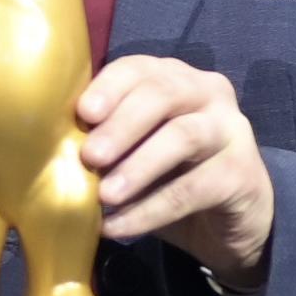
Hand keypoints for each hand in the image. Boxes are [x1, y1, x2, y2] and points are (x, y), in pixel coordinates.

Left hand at [81, 55, 273, 288]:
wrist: (229, 223)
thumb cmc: (171, 176)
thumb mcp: (138, 150)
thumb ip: (108, 137)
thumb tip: (52, 145)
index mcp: (176, 78)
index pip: (140, 68)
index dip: (110, 87)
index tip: (82, 113)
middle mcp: (209, 93)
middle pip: (164, 94)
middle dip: (122, 124)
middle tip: (89, 156)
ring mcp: (232, 131)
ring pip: (183, 136)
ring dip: (137, 167)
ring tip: (103, 195)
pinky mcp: (242, 175)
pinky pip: (193, 189)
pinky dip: (150, 210)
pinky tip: (119, 227)